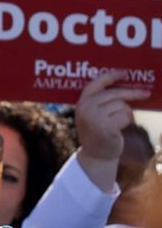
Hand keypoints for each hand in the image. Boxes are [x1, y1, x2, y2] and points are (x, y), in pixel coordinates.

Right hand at [75, 71, 149, 191]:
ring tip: (119, 123)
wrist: (96, 155)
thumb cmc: (98, 132)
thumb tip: (126, 88)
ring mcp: (94, 116)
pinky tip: (120, 129)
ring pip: (122, 105)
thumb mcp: (93, 114)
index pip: (96, 83)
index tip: (124, 72)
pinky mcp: (105, 126)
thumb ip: (101, 102)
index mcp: (81, 101)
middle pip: (114, 93)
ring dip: (126, 113)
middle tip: (145, 93)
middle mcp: (86, 107)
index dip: (111, 76)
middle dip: (132, 93)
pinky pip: (125, 116)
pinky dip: (128, 121)